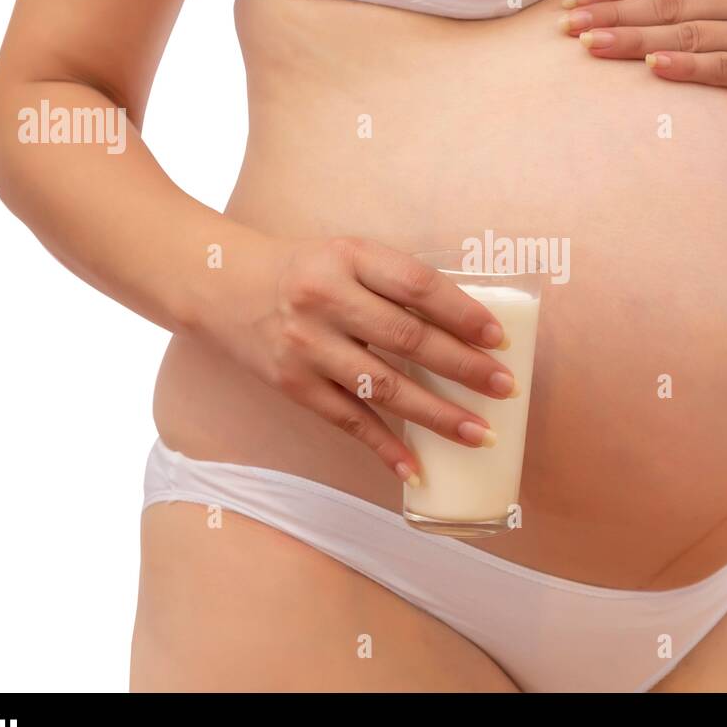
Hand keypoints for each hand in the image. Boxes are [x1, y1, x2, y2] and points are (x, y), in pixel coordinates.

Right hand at [211, 236, 515, 484]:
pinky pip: (348, 421)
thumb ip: (396, 284)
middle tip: (506, 388)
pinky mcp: (293, 384)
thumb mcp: (348, 256)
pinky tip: (417, 469)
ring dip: (437, 416)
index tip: (499, 337)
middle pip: (408, 339)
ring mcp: (306, 346)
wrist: (221, 284)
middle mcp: (326, 300)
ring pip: (383, 388)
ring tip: (479, 433)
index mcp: (349, 257)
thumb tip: (470, 329)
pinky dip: (385, 448)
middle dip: (464, 367)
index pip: (418, 286)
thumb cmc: (305, 271)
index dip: (463, 313)